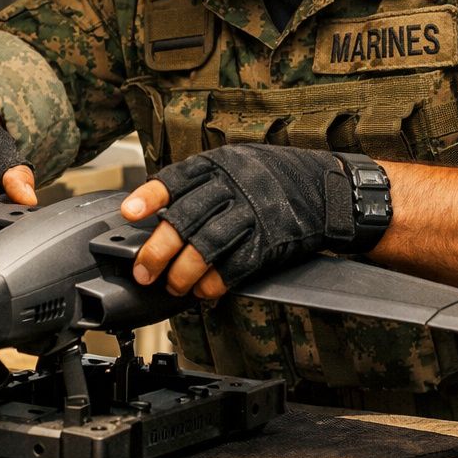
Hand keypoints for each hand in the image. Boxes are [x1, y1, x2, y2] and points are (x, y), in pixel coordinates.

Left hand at [121, 145, 372, 296]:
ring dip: (184, 274)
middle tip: (143, 271)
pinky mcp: (270, 241)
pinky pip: (236, 267)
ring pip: (207, 247)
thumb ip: (203, 184)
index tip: (129, 213)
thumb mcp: (237, 164)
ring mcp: (253, 215)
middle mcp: (235, 187)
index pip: (177, 179)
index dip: (150, 197)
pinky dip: (215, 284)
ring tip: (173, 288)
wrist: (328, 189)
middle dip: (158, 250)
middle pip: (186, 220)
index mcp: (221, 165)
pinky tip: (204, 293)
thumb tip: (160, 213)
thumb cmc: (275, 178)